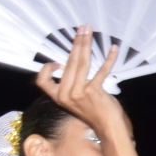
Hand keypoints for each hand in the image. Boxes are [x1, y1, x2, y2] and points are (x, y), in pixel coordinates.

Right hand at [38, 27, 131, 145]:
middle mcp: (65, 95)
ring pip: (81, 63)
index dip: (47, 69)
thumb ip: (71, 83)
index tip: (58, 62)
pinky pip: (100, 71)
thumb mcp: (75, 98)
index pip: (42, 81)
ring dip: (86, 44)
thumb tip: (74, 58)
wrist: (107, 127)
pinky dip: (109, 59)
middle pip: (68, 63)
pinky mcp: (93, 92)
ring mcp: (78, 93)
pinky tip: (114, 49)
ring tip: (89, 31)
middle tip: (82, 28)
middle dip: (76, 43)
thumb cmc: (93, 111)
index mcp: (58, 97)